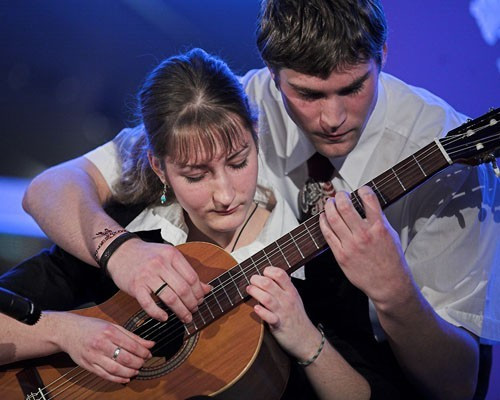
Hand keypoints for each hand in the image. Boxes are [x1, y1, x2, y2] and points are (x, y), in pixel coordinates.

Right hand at [55, 313, 153, 383]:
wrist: (68, 331)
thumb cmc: (92, 327)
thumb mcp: (113, 326)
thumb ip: (132, 336)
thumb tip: (150, 344)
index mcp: (109, 332)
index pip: (131, 345)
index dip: (143, 352)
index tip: (149, 354)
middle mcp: (101, 344)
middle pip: (125, 358)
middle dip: (138, 363)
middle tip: (143, 363)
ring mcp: (93, 356)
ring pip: (116, 369)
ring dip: (129, 372)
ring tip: (136, 371)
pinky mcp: (88, 365)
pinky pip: (105, 375)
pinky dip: (117, 379)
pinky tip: (125, 378)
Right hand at [106, 239, 210, 321]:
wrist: (120, 251)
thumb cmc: (148, 256)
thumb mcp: (169, 257)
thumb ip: (187, 272)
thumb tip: (207, 289)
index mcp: (172, 254)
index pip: (192, 277)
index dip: (199, 292)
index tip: (201, 301)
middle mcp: (160, 263)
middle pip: (183, 289)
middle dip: (192, 304)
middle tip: (193, 311)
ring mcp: (147, 275)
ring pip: (170, 298)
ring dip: (180, 311)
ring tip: (185, 317)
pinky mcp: (135, 286)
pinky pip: (149, 304)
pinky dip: (158, 314)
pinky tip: (165, 318)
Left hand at [246, 267, 321, 360]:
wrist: (306, 339)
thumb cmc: (297, 317)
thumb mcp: (294, 298)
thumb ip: (284, 287)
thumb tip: (268, 276)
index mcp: (291, 291)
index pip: (280, 274)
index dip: (268, 270)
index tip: (262, 273)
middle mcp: (287, 300)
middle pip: (269, 284)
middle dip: (256, 280)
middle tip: (251, 281)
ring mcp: (283, 312)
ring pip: (267, 298)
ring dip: (255, 292)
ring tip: (249, 290)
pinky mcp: (278, 325)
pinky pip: (269, 317)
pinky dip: (261, 312)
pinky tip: (256, 308)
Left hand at [319, 186, 413, 305]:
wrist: (388, 284)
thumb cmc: (391, 261)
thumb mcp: (391, 234)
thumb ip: (379, 219)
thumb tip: (368, 205)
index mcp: (378, 228)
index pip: (369, 200)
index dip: (363, 190)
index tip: (361, 189)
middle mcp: (363, 235)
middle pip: (345, 206)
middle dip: (340, 196)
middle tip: (340, 194)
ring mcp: (350, 245)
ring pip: (333, 219)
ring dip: (329, 206)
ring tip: (330, 203)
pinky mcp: (341, 255)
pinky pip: (327, 234)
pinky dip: (323, 222)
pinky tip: (323, 217)